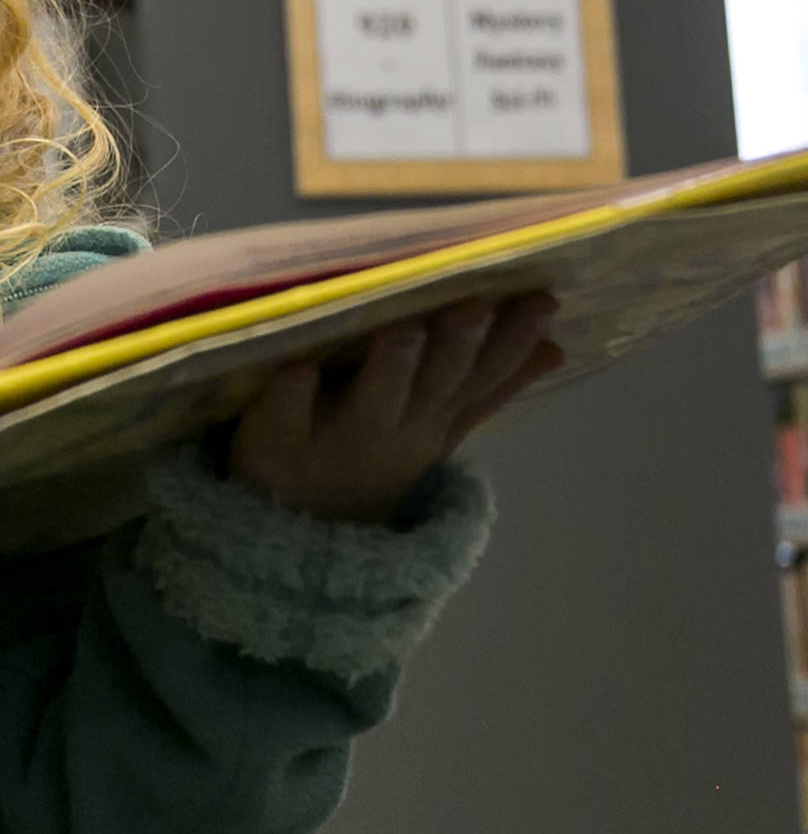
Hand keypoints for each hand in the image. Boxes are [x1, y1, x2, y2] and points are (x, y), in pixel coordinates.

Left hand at [229, 292, 562, 523]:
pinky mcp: (274, 442)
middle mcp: (392, 429)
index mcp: (431, 420)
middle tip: (476, 305)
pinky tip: (296, 368)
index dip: (513, 346)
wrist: (295, 533)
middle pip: (433, 387)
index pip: (482, 380)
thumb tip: (557, 347)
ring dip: (390, 368)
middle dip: (457, 348)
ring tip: (403, 330)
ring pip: (372, 403)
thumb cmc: (367, 457)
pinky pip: (284, 419)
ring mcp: (334, 439)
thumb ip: (489, 389)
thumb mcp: (436, 428)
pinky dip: (291, 396)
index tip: (543, 301)